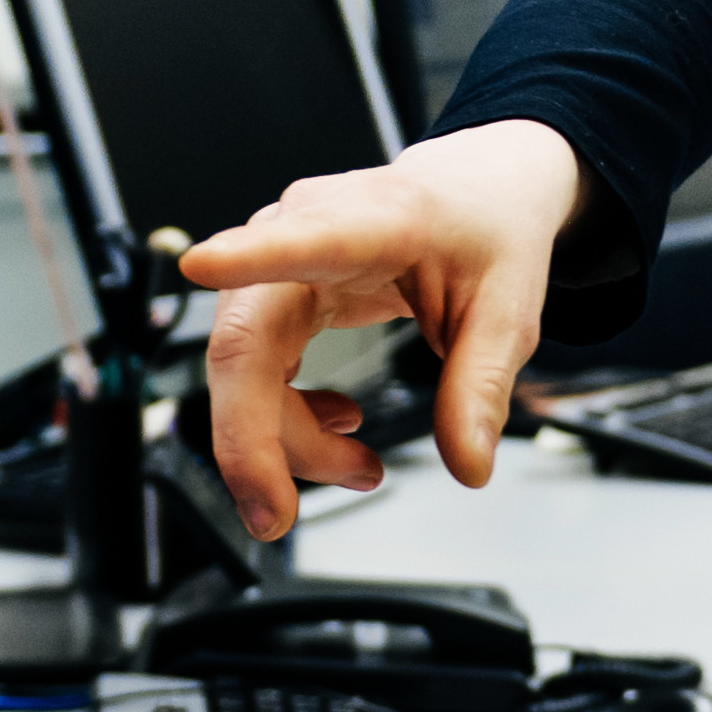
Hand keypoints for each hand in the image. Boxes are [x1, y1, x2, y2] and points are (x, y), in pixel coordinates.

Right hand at [167, 121, 588, 543]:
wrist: (472, 196)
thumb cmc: (482, 230)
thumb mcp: (507, 311)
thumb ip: (480, 386)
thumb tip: (468, 462)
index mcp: (373, 220)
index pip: (304, 237)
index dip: (249, 255)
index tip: (204, 265)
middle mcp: (304, 233)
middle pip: (246, 340)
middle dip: (250, 438)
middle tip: (275, 514)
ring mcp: (277, 263)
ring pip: (245, 369)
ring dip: (288, 438)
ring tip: (362, 469)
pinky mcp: (273, 292)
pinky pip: (256, 371)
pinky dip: (289, 418)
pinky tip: (340, 426)